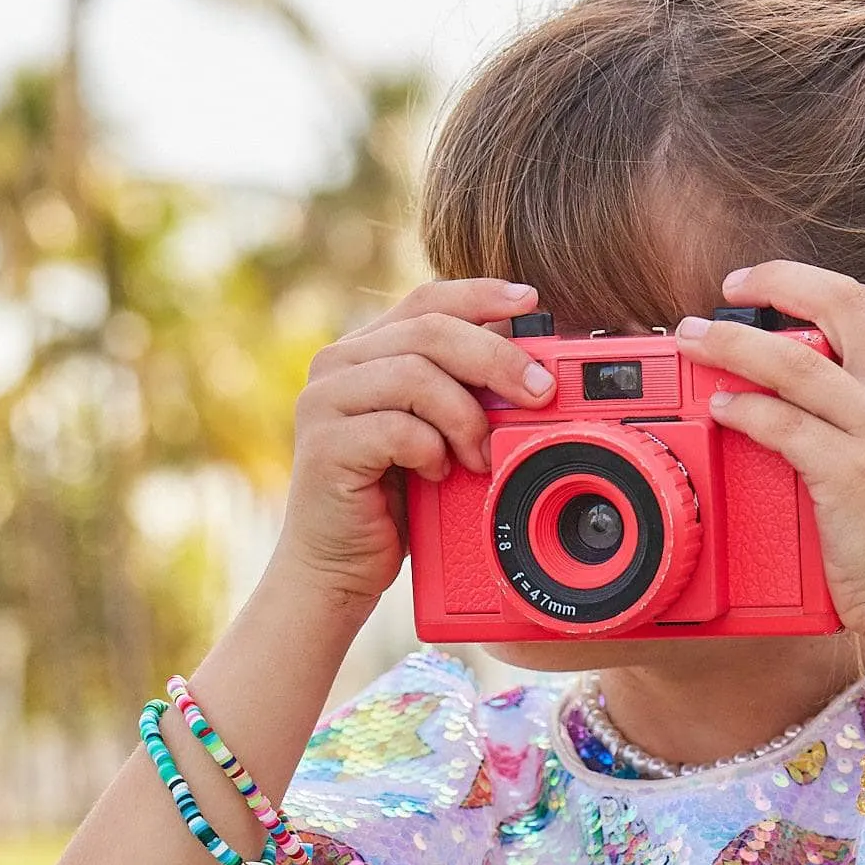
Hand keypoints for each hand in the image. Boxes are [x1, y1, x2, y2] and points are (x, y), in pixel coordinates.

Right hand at [277, 276, 559, 610]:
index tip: (532, 303)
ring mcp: (325, 401)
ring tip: (480, 456)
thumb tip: (526, 365)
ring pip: (416, 375)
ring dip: (465, 416)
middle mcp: (338, 364)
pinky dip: (431, 451)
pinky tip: (437, 473)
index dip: (482, 295)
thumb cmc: (390, 505)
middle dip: (496, 358)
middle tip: (538, 392)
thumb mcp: (435, 436)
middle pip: (431, 331)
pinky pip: (399, 428)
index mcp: (366, 351)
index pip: (427, 300)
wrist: (335, 569)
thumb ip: (459, 393)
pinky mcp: (326, 445)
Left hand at [676, 261, 864, 658]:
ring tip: (693, 340)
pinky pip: (782, 423)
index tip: (769, 286)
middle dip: (774, 284)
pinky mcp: (852, 474)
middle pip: (839, 304)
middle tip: (724, 291)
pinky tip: (720, 406)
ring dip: (732, 343)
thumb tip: (806, 385)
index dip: (812, 283)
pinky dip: (743, 407)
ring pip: (794, 360)